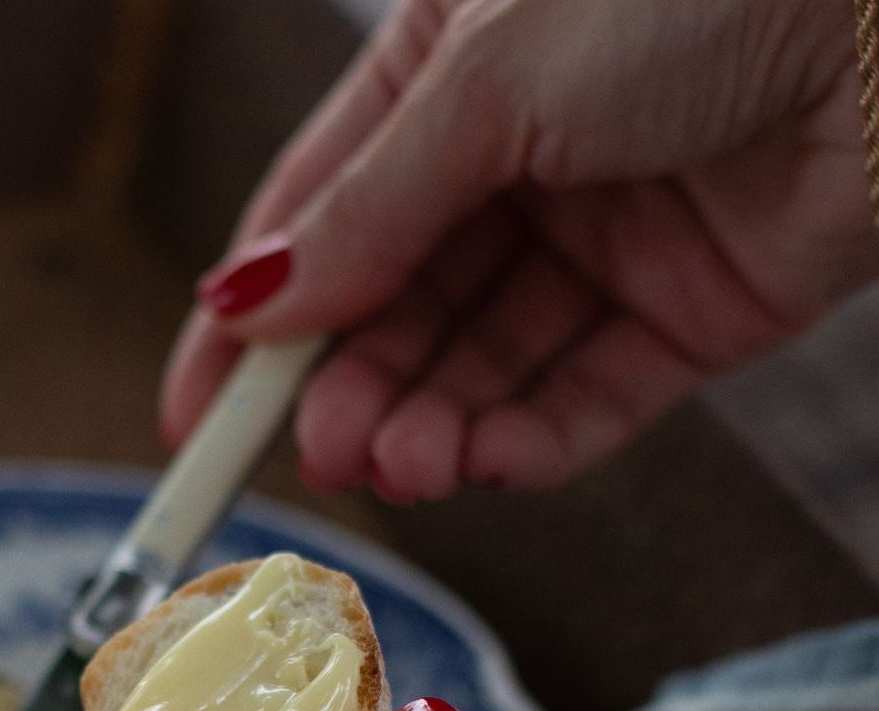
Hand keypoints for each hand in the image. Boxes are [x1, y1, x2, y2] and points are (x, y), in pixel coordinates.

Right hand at [164, 0, 878, 498]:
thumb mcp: (491, 82)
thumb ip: (370, 209)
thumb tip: (249, 301)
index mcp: (445, 74)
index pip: (316, 219)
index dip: (246, 326)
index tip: (190, 421)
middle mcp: (515, 161)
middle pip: (397, 307)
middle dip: (353, 388)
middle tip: (325, 456)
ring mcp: (601, 239)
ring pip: (485, 362)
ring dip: (434, 423)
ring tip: (406, 467)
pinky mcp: (688, 310)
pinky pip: (585, 393)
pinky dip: (531, 436)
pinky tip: (486, 461)